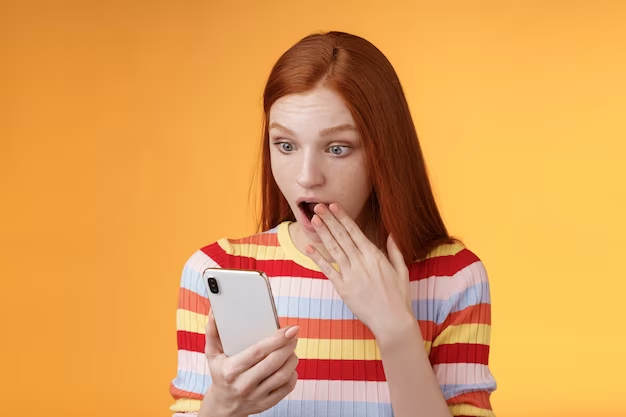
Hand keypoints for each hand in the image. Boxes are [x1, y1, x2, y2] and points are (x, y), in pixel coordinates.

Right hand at [200, 310, 299, 416]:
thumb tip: (214, 311)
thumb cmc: (220, 373)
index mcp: (231, 370)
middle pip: (274, 363)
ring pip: (283, 375)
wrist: (223, 405)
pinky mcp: (267, 403)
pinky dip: (292, 373)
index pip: (258, 352)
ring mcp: (256, 396)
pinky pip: (287, 387)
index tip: (289, 329)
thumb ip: (213, 330)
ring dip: (292, 358)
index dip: (276, 339)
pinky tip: (289, 365)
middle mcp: (244, 385)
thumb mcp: (212, 353)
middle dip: (288, 346)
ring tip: (291, 348)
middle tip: (293, 335)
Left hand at [305, 203, 413, 340]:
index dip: (343, 218)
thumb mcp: (402, 271)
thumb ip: (394, 251)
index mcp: (375, 256)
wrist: (392, 321)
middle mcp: (361, 262)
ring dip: (323, 234)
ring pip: (333, 249)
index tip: (334, 206)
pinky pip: (328, 270)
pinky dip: (318, 258)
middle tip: (318, 206)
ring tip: (313, 220)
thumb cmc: (399, 297)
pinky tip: (309, 247)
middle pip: (341, 237)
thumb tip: (391, 234)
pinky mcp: (343, 288)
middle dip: (329, 220)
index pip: (355, 232)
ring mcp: (351, 275)